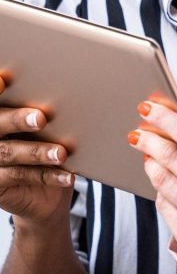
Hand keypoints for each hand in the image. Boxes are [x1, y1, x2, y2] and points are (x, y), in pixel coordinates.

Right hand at [0, 72, 73, 227]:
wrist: (45, 194)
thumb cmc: (47, 145)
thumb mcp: (46, 127)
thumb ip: (44, 110)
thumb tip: (71, 87)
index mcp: (1, 114)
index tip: (4, 80)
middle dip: (17, 120)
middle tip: (41, 118)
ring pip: (10, 153)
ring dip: (38, 152)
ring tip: (62, 153)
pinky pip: (20, 178)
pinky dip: (48, 175)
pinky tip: (68, 175)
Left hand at [129, 100, 176, 273]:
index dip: (165, 118)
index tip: (149, 107)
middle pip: (170, 155)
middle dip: (148, 138)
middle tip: (137, 130)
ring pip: (161, 179)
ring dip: (149, 162)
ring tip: (147, 153)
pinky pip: (163, 205)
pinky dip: (160, 190)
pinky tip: (162, 183)